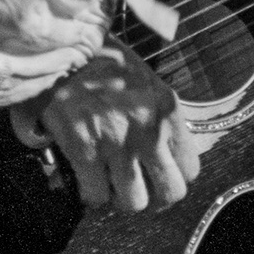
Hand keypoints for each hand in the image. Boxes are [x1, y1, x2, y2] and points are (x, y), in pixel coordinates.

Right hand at [10, 42, 201, 212]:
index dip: (174, 176)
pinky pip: (97, 196)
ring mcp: (117, 144)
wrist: (63, 51)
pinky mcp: (85, 151)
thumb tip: (169, 156)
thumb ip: (163, 119)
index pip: (190, 169)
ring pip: (134, 203)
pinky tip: (88, 177)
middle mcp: (148, 131)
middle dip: (155, 197)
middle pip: (169, 194)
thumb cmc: (103, 64)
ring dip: (121, 197)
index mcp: (167, 111)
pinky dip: (92, 193)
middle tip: (140, 187)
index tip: (161, 174)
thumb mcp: (148, 84)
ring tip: (112, 181)